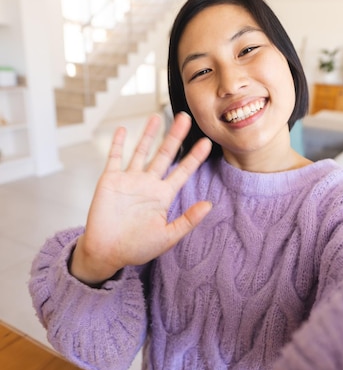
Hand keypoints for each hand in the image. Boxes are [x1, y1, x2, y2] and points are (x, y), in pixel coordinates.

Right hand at [70, 112, 211, 283]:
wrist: (106, 253)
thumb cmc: (136, 248)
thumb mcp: (167, 237)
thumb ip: (188, 220)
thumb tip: (209, 205)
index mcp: (163, 196)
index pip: (182, 172)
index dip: (194, 157)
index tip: (206, 142)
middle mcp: (147, 184)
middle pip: (164, 154)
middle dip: (175, 136)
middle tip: (186, 117)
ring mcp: (129, 180)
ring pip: (141, 151)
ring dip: (149, 134)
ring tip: (157, 116)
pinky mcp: (110, 180)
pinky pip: (115, 157)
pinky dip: (118, 143)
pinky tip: (124, 129)